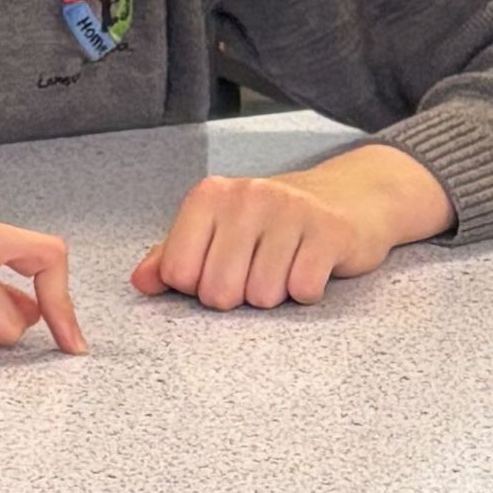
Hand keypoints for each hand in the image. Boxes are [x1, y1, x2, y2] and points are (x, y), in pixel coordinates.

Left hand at [131, 146, 451, 309]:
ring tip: (286, 265)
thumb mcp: (220, 229)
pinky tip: (311, 266)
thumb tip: (141, 283)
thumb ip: (174, 256)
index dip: (197, 286)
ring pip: (262, 296)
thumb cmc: (273, 221)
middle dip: (238, 296)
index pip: (176, 272)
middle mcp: (246, 196)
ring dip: (276, 294)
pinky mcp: (330, 230)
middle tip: (257, 271)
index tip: (220, 269)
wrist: (352, 195)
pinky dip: (307, 292)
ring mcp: (290, 211)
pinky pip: (303, 291)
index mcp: (209, 196)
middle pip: (218, 291)